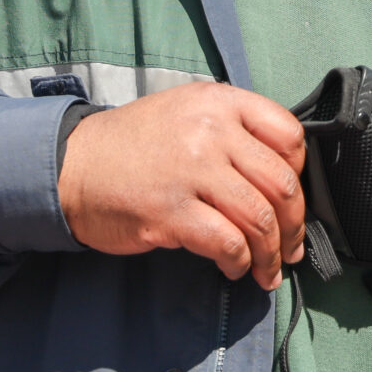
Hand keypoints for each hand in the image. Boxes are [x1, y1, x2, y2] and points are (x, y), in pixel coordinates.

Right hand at [58, 84, 305, 288]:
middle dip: (293, 225)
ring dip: (270, 253)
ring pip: (259, 219)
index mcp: (219, 102)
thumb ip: (232, 130)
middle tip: (290, 247)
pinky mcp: (170, 212)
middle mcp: (210, 131)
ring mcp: (190, 171)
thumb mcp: (186, 112)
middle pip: (281, 183)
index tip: (291, 199)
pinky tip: (234, 268)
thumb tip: (281, 176)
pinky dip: (239, 262)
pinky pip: (228, 243)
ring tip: (267, 269)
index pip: (288, 135)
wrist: (72, 166)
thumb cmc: (133, 145)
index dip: (299, 174)